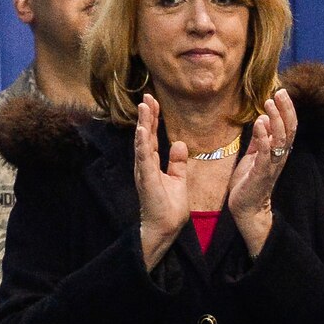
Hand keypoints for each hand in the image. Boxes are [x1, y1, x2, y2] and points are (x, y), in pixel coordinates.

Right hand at [135, 95, 189, 268]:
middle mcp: (145, 164)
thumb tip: (180, 143)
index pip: (152, 136)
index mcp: (152, 163)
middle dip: (147, 115)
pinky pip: (144, 158)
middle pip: (146, 135)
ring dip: (144, 124)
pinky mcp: (146, 179)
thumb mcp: (178, 179)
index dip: (153, 119)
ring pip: (143, 142)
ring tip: (144, 106)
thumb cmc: (169, 207)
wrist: (165, 227)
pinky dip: (143, 143)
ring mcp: (144, 171)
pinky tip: (143, 130)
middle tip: (147, 96)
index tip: (153, 101)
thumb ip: (177, 161)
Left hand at [229, 88, 297, 257]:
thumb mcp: (253, 156)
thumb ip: (259, 139)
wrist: (246, 208)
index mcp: (279, 152)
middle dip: (285, 110)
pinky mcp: (261, 174)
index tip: (281, 92)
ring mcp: (272, 165)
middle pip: (288, 130)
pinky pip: (265, 153)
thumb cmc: (249, 182)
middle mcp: (279, 157)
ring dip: (276, 119)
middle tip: (280, 92)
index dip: (287, 110)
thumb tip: (263, 119)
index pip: (288, 127)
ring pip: (280, 139)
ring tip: (269, 103)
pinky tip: (260, 123)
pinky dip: (263, 137)